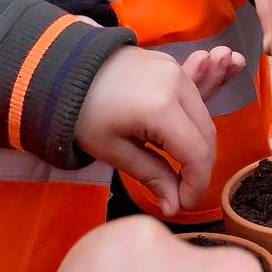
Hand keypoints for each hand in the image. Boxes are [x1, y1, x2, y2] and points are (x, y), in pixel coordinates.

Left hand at [76, 48, 220, 215]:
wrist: (64, 71)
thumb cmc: (84, 114)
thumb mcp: (115, 151)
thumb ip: (152, 177)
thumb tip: (174, 207)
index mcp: (162, 108)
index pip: (197, 154)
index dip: (196, 184)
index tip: (182, 203)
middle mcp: (178, 84)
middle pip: (207, 134)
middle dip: (199, 168)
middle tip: (180, 191)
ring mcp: (177, 70)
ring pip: (204, 116)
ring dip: (197, 145)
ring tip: (176, 168)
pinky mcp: (172, 65)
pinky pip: (193, 100)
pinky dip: (190, 124)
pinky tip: (173, 140)